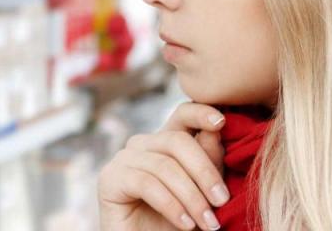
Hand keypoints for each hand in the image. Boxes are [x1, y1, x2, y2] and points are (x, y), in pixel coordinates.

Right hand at [98, 103, 228, 229]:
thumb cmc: (175, 224)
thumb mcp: (202, 192)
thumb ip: (208, 161)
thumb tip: (215, 129)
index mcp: (166, 143)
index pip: (182, 114)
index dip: (200, 112)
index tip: (221, 121)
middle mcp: (142, 145)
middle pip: (177, 140)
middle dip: (204, 171)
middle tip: (222, 200)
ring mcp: (123, 159)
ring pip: (164, 165)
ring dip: (192, 197)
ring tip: (208, 223)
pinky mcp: (109, 179)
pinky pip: (146, 184)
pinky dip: (171, 206)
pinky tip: (186, 224)